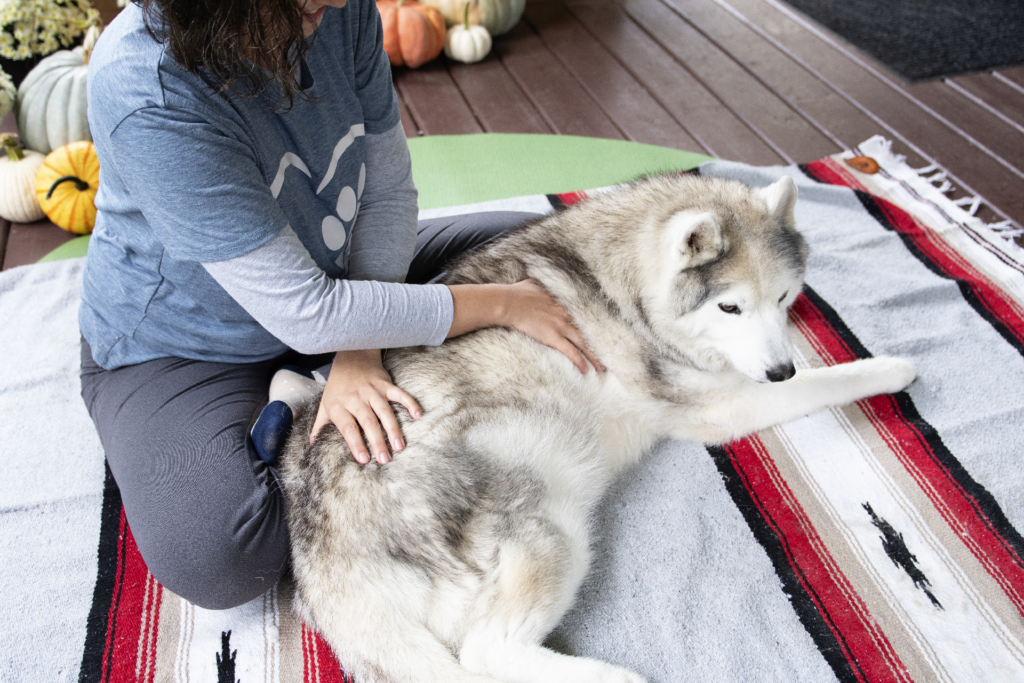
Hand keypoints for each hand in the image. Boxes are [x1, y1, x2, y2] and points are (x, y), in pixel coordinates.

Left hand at [310, 349, 421, 464]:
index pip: (348, 428)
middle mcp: (355, 398)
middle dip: (377, 442)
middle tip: (384, 460)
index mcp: (338, 405)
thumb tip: (311, 446)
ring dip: (393, 430)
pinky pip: (400, 394)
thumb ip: (320, 426)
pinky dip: (410, 404)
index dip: (356, 444)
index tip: (363, 460)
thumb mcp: (324, 404)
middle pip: (368, 422)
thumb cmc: (337, 385)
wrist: (350, 355)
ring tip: (399, 447)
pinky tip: (418, 416)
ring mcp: (372, 390)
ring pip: (384, 411)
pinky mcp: (385, 383)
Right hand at [447, 279, 603, 373]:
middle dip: (598, 343)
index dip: (591, 325)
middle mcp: (565, 314)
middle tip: (608, 354)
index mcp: (562, 302)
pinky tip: (586, 370)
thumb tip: (537, 282)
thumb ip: (540, 286)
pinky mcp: (553, 337)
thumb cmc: (517, 293)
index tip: (599, 333)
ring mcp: (560, 325)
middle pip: (587, 331)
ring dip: (594, 356)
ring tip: (602, 367)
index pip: (582, 315)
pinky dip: (579, 361)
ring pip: (583, 343)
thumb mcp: (533, 284)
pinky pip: (570, 351)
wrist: (509, 303)